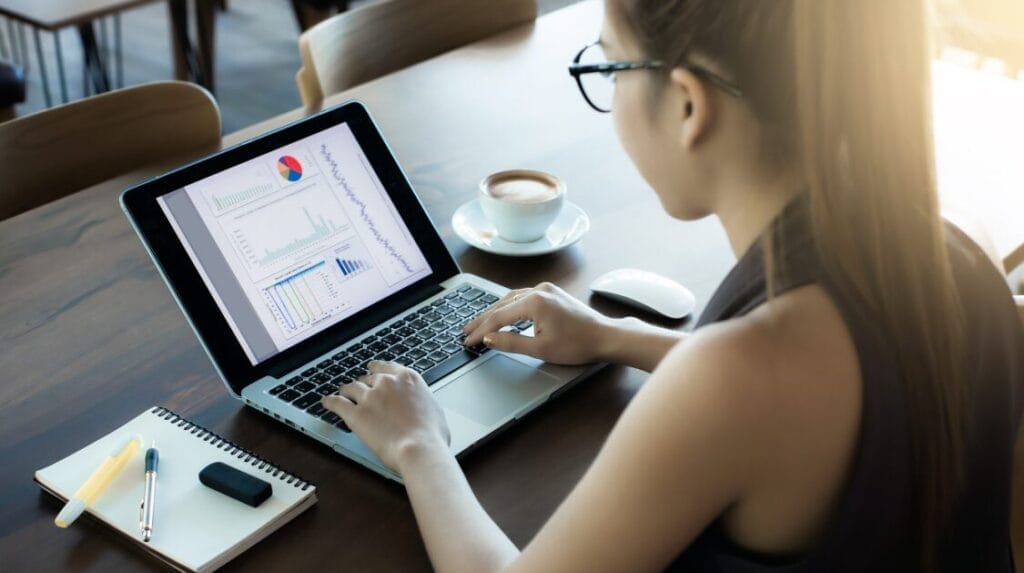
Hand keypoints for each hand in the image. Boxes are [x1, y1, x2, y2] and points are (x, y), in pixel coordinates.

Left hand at [321, 361, 449, 470]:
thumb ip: (421, 402)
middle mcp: (387, 383)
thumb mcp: (434, 410)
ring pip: (351, 388)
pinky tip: (326, 402)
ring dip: (347, 391)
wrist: (420, 449)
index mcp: (408, 378)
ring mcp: (370, 397)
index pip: (387, 367)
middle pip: (368, 378)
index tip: (373, 370)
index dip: (377, 369)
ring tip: (343, 394)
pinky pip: (337, 403)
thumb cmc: (432, 435)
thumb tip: (421, 407)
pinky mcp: (356, 414)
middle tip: (361, 390)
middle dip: (364, 384)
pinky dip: (330, 402)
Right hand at [463, 282, 612, 364]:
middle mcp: (539, 290)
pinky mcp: (551, 293)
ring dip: (495, 312)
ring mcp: (546, 289)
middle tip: (466, 331)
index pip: (498, 318)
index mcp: (534, 301)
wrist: (605, 337)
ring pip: (511, 299)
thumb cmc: (578, 344)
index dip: (481, 332)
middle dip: (483, 320)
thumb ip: (511, 343)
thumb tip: (489, 340)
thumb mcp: (540, 349)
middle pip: (502, 305)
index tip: (469, 341)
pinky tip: (502, 314)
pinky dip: (509, 307)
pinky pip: (523, 297)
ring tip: (479, 324)